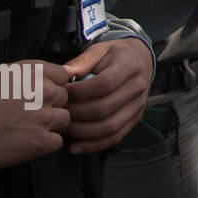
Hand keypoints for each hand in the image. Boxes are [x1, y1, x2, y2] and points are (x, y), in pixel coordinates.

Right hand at [0, 60, 70, 169]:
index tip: (43, 95)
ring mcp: (44, 117)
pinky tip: (27, 143)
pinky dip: (45, 144)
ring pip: (64, 119)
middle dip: (51, 106)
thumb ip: (21, 73)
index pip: (63, 76)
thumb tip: (35, 75)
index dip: (54, 86)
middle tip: (31, 115)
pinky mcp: (41, 141)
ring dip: (50, 125)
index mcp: (32, 72)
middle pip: (65, 99)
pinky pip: (57, 141)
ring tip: (27, 130)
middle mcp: (43, 91)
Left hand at [60, 37, 152, 152]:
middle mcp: (137, 88)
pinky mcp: (135, 119)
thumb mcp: (99, 50)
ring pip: (109, 127)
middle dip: (76, 114)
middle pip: (104, 109)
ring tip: (63, 128)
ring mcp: (138, 106)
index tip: (61, 93)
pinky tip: (75, 147)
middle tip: (57, 112)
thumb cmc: (115, 55)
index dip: (79, 92)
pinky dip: (94, 145)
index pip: (104, 84)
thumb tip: (61, 75)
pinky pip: (115, 137)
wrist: (139, 59)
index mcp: (129, 67)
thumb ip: (81, 62)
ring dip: (82, 132)